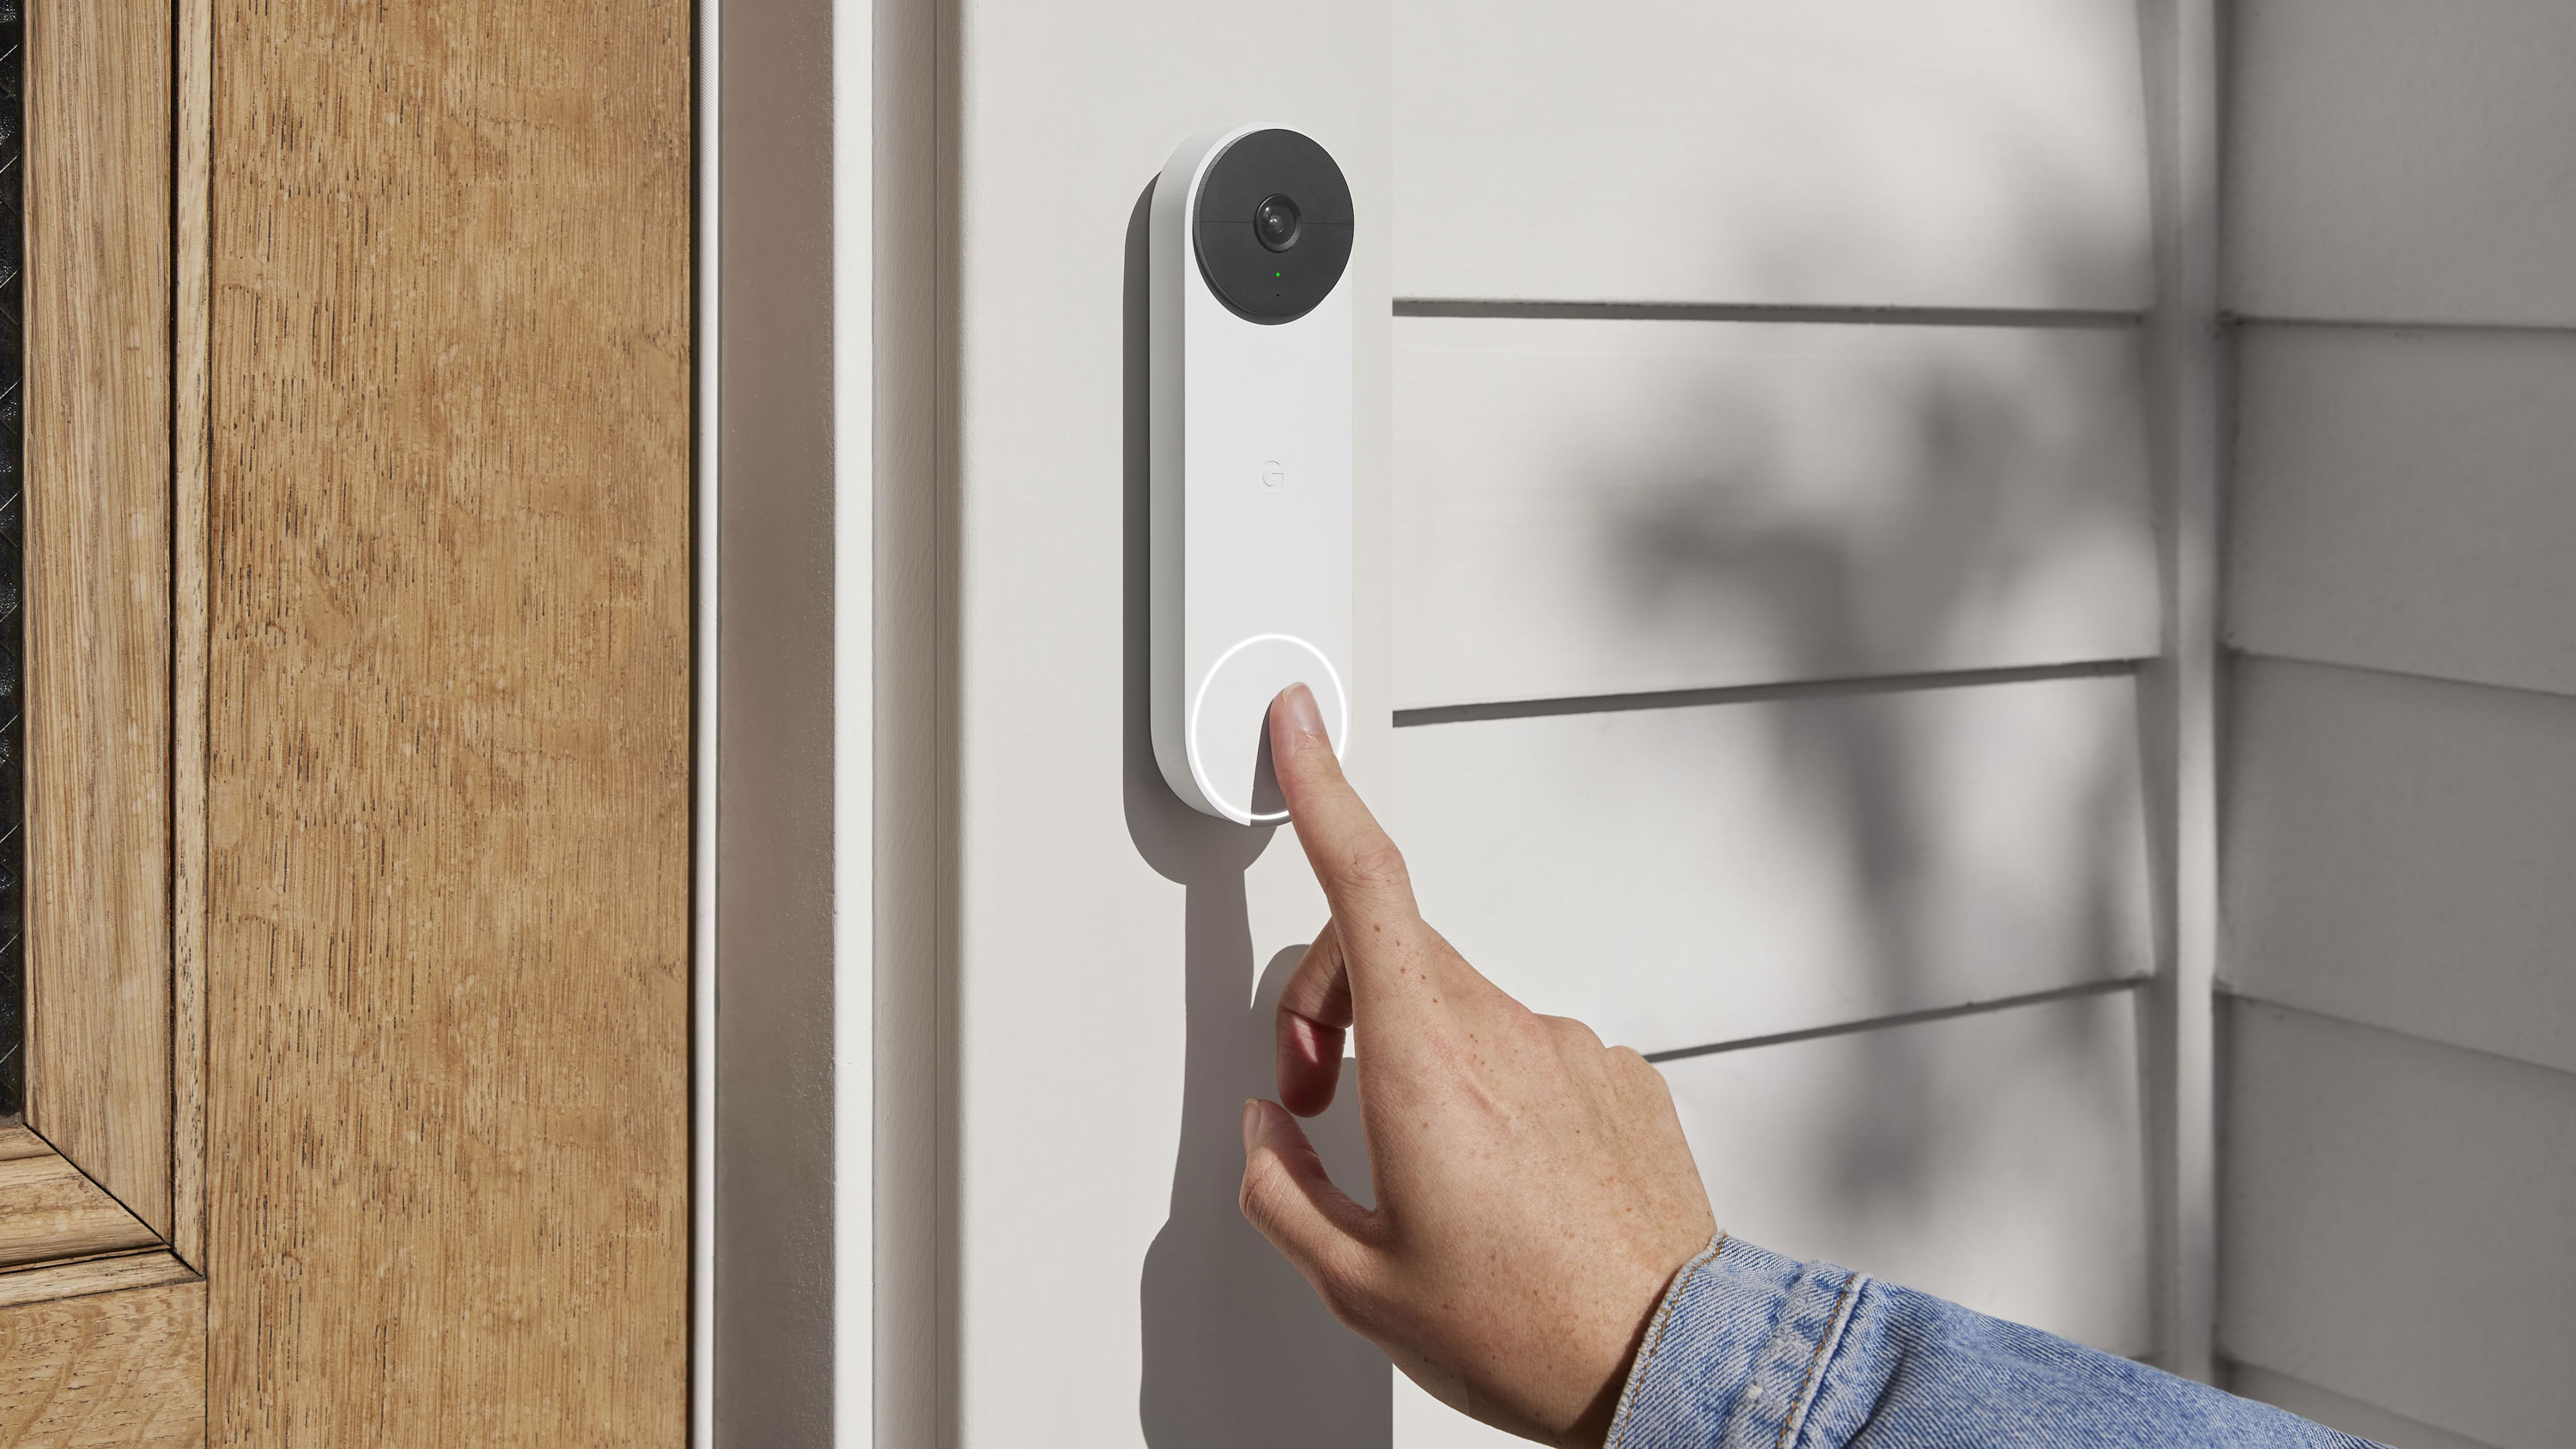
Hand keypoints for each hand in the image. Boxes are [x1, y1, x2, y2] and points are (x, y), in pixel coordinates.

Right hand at [1238, 684, 1719, 1447]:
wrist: (1671, 1365)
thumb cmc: (1528, 1329)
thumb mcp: (1357, 1284)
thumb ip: (1283, 1190)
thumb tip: (1271, 1137)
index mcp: (1428, 1062)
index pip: (1363, 882)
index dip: (1322, 790)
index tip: (1299, 726)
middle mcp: (1507, 1032)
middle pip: (1393, 954)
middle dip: (1334, 1003)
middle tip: (1320, 1100)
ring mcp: (1574, 1050)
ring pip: (1462, 1008)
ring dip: (1419, 1056)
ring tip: (1425, 1171)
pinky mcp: (1623, 1080)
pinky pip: (1532, 1053)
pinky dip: (1495, 1090)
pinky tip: (1503, 1179)